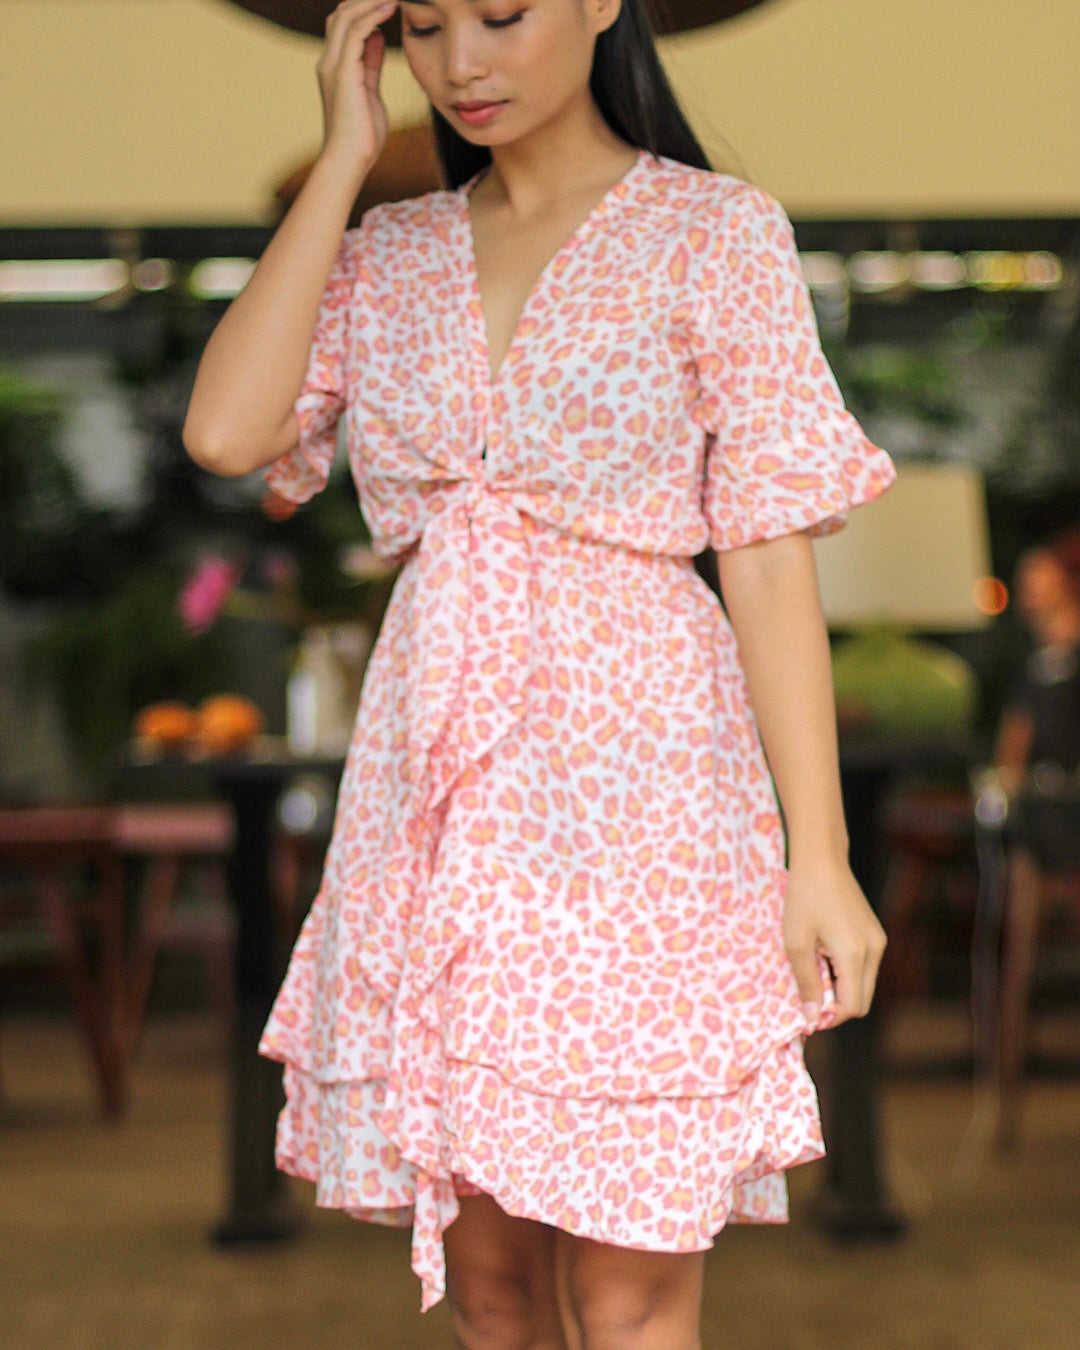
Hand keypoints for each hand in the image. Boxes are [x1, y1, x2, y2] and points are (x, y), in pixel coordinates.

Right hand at [316, 0, 396, 181]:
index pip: (343, 24)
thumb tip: (377, 37)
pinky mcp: (343, 74)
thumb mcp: (370, 91)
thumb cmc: (362, 135)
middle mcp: (329, 61)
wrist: (350, 161)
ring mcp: (334, 66)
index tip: (389, 2)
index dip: (364, 8)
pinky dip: (373, 16)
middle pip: (341, 13)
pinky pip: (356, 32)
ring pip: (346, 17)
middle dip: (366, 0)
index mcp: (335, 66)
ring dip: (371, 2)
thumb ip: (371, 63)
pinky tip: (390, 7)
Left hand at [782, 856, 886, 1028]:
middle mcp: (875, 950)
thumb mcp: (796, 942)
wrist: (821, 859)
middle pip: (862, 1000)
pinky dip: (847, 971)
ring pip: (865, 984)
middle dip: (836, 1005)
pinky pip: (865, 966)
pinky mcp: (876, 933)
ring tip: (814, 968)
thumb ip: (806, 982)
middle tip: (808, 994)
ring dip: (841, 987)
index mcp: (856, 954)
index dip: (830, 1017)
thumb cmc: (804, 897)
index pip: (853, 1007)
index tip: (807, 1013)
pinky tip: (824, 954)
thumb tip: (812, 1017)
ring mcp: (878, 940)